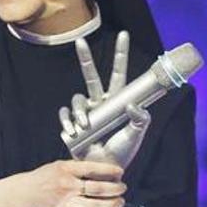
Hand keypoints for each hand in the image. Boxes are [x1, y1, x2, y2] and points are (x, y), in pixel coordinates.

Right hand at [11, 159, 125, 206]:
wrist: (24, 193)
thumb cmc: (42, 177)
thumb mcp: (58, 165)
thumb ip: (77, 167)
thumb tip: (99, 169)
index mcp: (65, 170)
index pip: (92, 169)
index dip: (109, 171)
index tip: (119, 171)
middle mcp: (67, 186)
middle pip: (97, 189)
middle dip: (115, 189)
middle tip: (123, 187)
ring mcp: (66, 202)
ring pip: (95, 206)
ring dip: (111, 204)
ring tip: (120, 201)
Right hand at [59, 31, 150, 167]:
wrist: (104, 172)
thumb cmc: (122, 153)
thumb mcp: (136, 135)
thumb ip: (140, 119)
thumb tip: (134, 105)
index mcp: (116, 102)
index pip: (119, 74)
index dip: (121, 55)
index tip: (124, 34)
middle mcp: (99, 103)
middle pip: (91, 76)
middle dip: (85, 58)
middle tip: (80, 41)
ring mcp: (85, 113)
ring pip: (77, 99)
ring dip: (80, 112)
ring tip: (85, 127)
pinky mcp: (72, 124)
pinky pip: (65, 115)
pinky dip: (68, 122)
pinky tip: (74, 131)